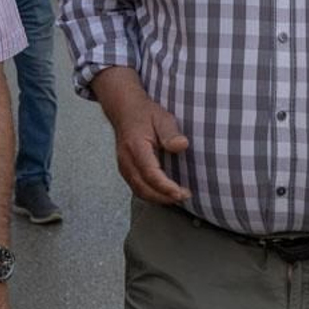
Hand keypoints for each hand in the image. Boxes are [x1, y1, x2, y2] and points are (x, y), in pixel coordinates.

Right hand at [107, 89, 189, 204]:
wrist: (124, 110)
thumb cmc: (144, 114)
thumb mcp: (162, 117)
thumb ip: (171, 132)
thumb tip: (182, 145)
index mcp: (135, 146)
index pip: (150, 173)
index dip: (165, 187)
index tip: (182, 192)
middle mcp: (126, 159)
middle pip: (143, 187)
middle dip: (164, 197)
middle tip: (184, 196)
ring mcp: (124, 166)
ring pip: (139, 191)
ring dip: (158, 198)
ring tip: (177, 197)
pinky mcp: (126, 170)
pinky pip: (137, 188)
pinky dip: (151, 195)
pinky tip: (164, 194)